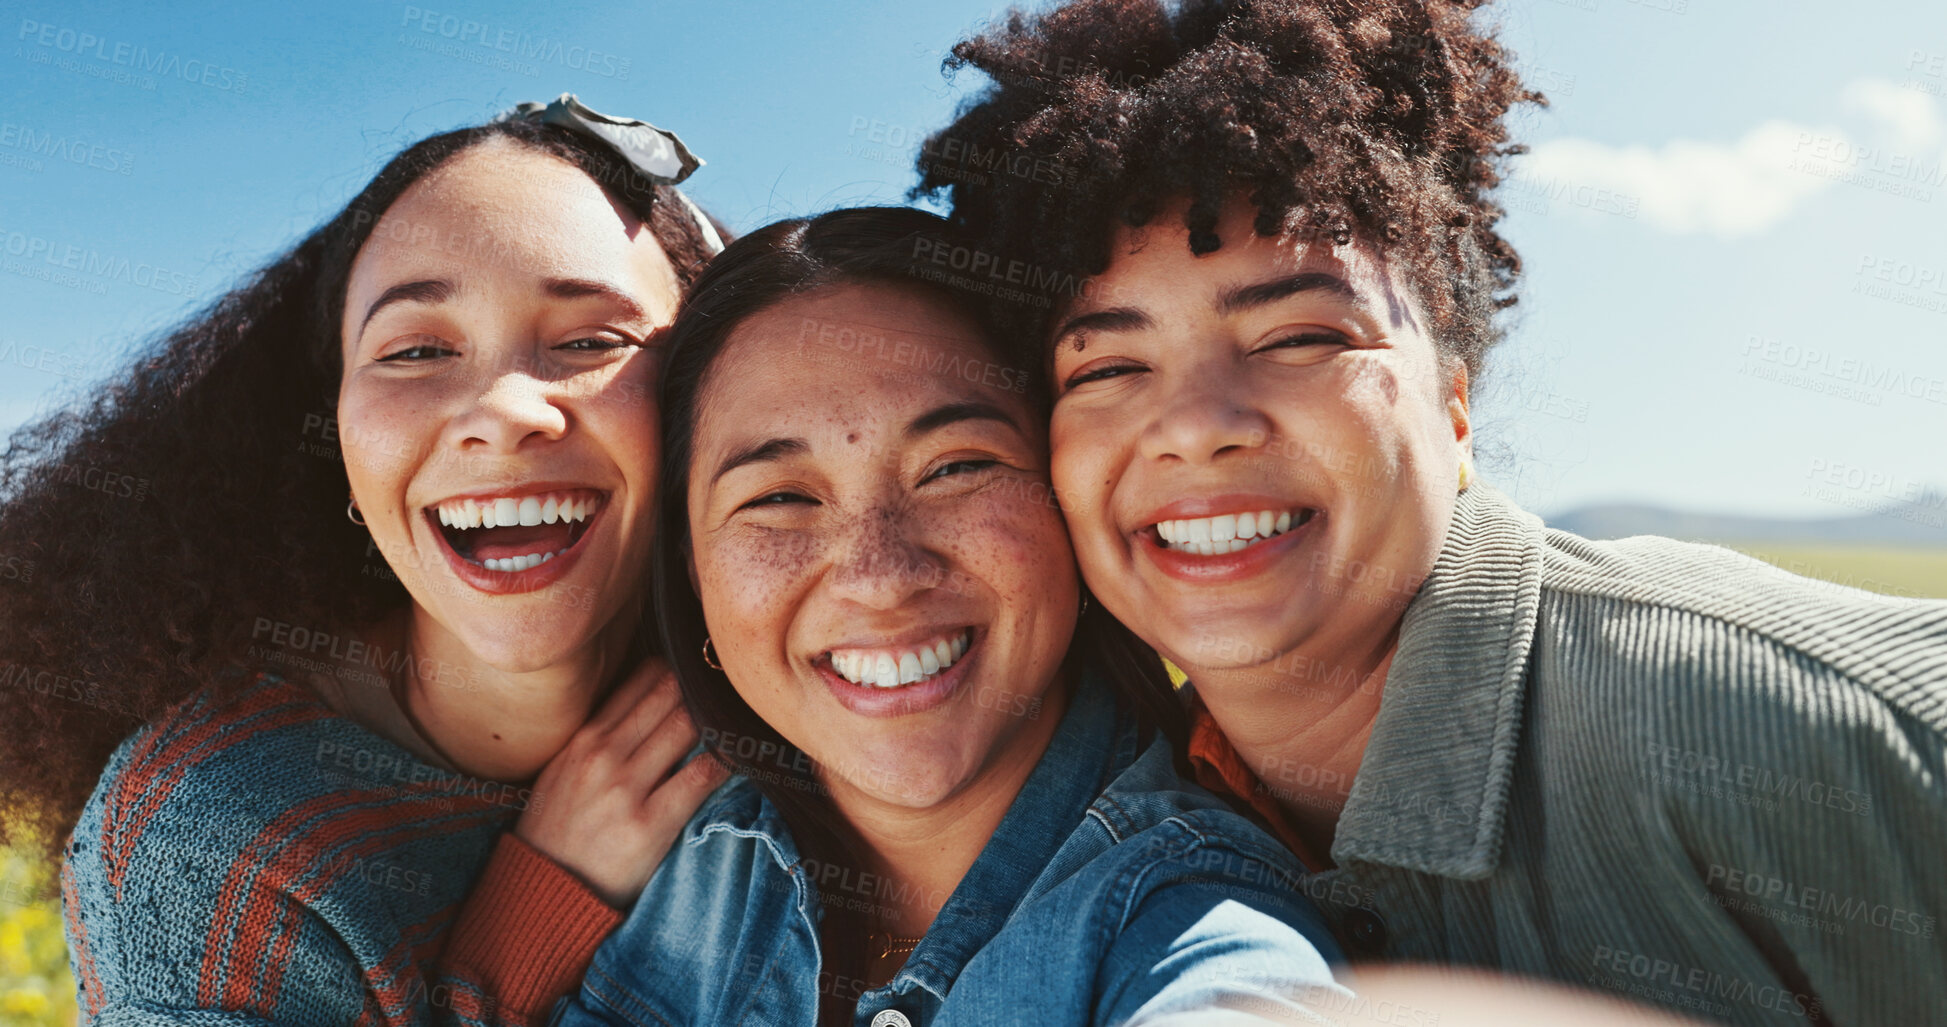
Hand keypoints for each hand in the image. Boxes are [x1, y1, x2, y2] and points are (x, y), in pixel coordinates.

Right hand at [513, 656, 730, 906]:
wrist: (543, 890)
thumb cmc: (558, 829)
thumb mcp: (564, 770)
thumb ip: (601, 736)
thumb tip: (651, 703)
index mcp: (584, 736)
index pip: (644, 678)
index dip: (680, 672)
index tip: (703, 677)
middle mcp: (603, 753)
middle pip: (671, 693)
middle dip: (704, 689)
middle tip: (730, 695)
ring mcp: (625, 788)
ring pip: (689, 725)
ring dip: (719, 721)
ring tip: (739, 723)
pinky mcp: (648, 824)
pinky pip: (702, 776)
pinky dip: (726, 762)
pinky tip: (738, 761)